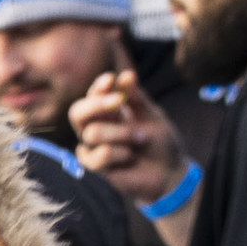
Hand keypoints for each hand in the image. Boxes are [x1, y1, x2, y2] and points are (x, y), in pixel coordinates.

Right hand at [70, 64, 184, 207]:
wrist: (169, 171)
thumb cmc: (160, 142)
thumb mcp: (152, 115)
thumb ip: (136, 97)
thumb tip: (126, 74)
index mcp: (108, 112)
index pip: (92, 95)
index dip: (98, 86)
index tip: (111, 79)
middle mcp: (97, 127)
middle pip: (77, 112)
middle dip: (96, 104)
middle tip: (119, 101)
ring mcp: (94, 147)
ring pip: (92, 133)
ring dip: (121, 133)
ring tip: (142, 138)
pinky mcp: (96, 167)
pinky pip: (98, 155)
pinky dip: (118, 153)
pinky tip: (131, 157)